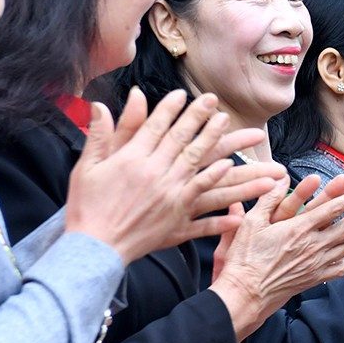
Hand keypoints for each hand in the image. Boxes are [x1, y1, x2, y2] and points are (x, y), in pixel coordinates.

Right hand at [66, 89, 284, 262]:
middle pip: (190, 147)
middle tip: (225, 112)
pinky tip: (242, 209)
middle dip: (210, 127)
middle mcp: (158, 178)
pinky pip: (204, 219)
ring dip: (239, 171)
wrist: (90, 246)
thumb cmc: (85, 205)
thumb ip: (102, 134)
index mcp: (135, 160)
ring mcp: (171, 202)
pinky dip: (222, 214)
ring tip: (258, 159)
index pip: (160, 129)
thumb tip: (99, 103)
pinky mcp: (175, 225)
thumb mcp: (89, 166)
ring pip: (211, 182)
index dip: (177, 111)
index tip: (191, 96)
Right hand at [208, 174, 343, 335]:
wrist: (246, 292)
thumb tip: (279, 178)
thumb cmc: (245, 257)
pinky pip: (339, 268)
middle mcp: (312, 245)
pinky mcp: (314, 278)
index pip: (333, 209)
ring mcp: (315, 263)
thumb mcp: (251, 222)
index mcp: (299, 228)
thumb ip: (268, 199)